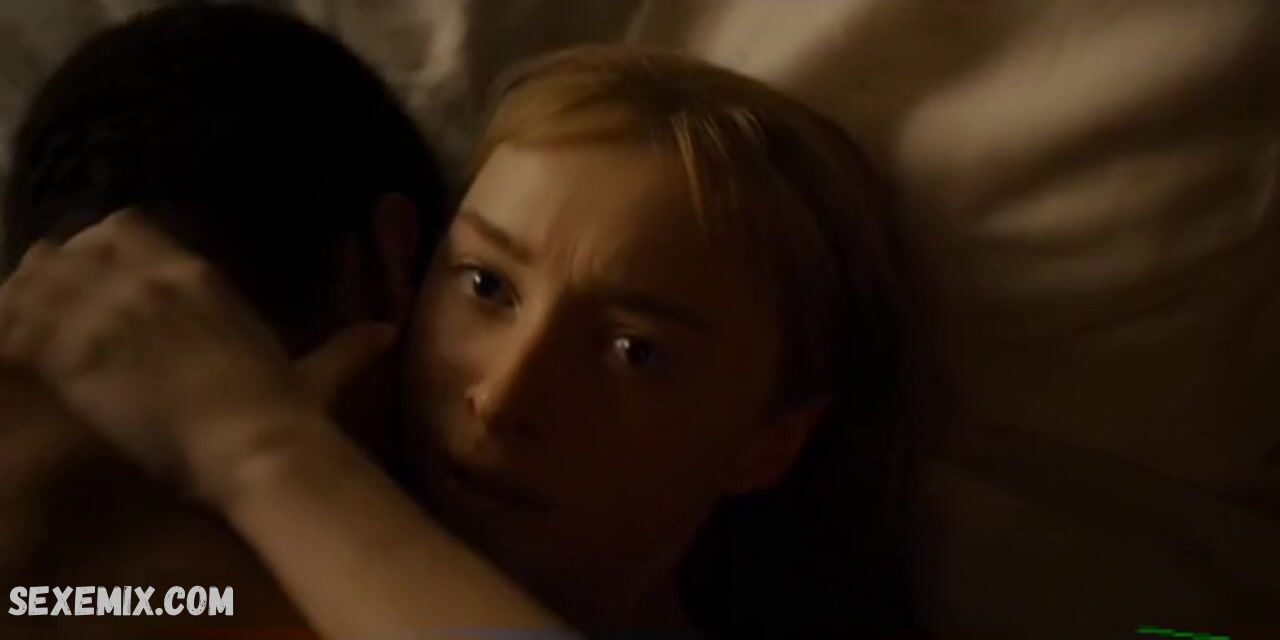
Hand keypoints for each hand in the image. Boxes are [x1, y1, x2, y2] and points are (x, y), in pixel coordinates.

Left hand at [0, 210, 394, 500]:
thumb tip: (386, 334)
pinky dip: (9, 338)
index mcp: (193, 274)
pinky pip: (15, 326)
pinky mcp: (71, 353)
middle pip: (65, 250)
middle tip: (51, 313)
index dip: (94, 251)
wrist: (253, 447)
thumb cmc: (286, 412)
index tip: (90, 278)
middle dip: (52, 276)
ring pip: (30, 280)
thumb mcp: (314, 371)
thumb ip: (345, 347)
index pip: (120, 228)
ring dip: (23, 305)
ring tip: (24, 334)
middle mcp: (144, 278)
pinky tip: (15, 360)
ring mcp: (104, 311)